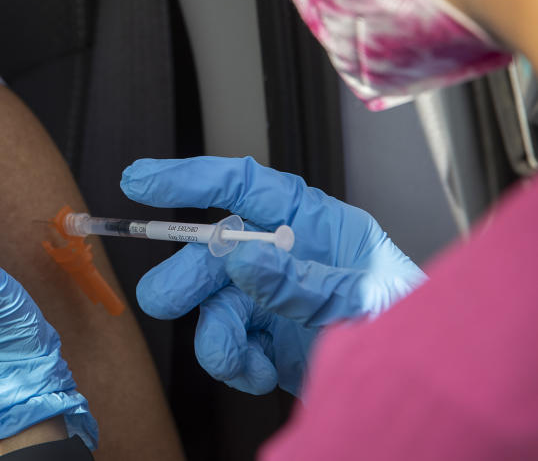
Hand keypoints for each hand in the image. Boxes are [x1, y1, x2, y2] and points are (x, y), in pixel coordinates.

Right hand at [121, 156, 424, 395]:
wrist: (425, 386)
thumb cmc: (411, 325)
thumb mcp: (359, 296)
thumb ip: (297, 278)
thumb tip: (238, 256)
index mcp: (313, 223)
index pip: (242, 185)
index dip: (187, 178)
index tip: (138, 182)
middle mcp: (284, 256)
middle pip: (211, 252)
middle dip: (185, 277)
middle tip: (164, 300)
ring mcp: (272, 300)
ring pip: (210, 305)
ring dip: (213, 333)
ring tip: (236, 355)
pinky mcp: (266, 341)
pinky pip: (226, 346)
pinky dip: (234, 363)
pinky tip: (262, 372)